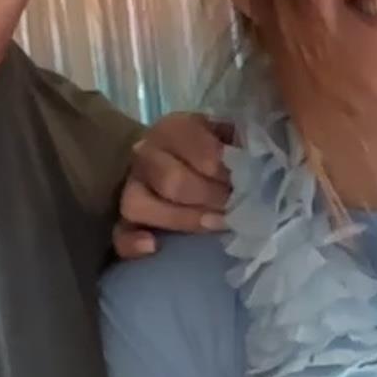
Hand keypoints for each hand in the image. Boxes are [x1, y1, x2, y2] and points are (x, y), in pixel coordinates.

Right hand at [113, 111, 235, 259]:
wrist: (183, 165)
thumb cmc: (218, 154)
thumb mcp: (230, 139)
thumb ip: (242, 146)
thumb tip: (258, 164)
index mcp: (174, 129)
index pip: (197, 149)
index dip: (226, 171)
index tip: (249, 182)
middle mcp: (145, 154)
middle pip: (171, 180)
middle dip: (210, 198)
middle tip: (236, 208)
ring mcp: (130, 188)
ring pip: (138, 204)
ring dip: (181, 219)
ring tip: (214, 225)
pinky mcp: (124, 220)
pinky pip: (118, 233)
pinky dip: (132, 242)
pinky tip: (153, 246)